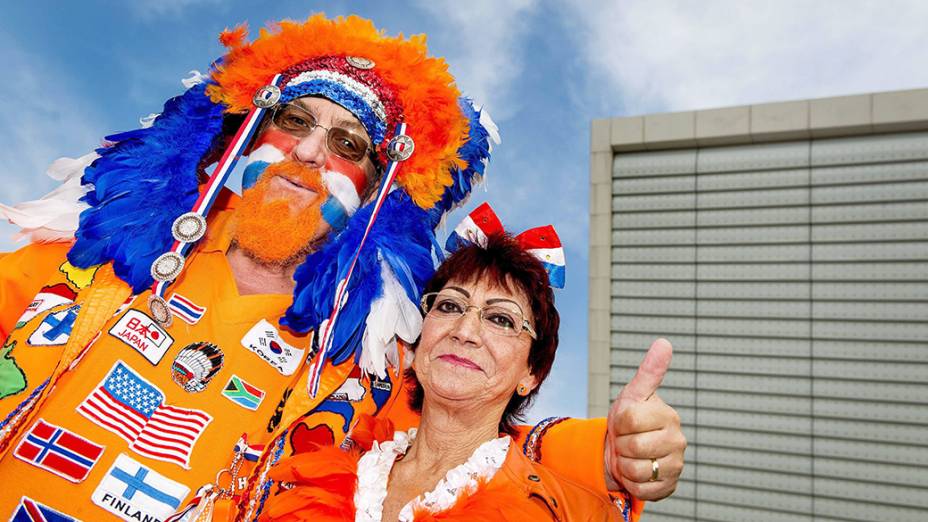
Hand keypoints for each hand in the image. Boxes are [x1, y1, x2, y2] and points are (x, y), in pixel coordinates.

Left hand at [604, 338, 685, 500]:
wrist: (623, 451)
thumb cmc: (628, 420)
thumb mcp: (633, 395)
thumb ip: (649, 372)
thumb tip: (664, 342)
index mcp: (668, 416)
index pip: (630, 420)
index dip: (619, 422)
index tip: (624, 422)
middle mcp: (678, 440)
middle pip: (633, 447)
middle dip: (621, 445)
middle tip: (626, 441)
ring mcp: (676, 465)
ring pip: (636, 470)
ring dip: (625, 464)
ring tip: (630, 456)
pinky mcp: (669, 486)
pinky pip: (642, 490)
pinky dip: (631, 483)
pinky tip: (636, 472)